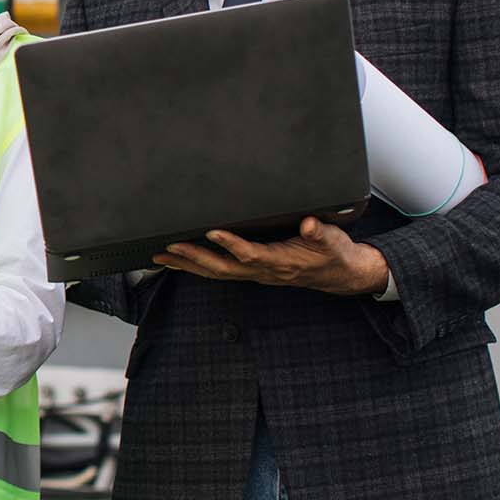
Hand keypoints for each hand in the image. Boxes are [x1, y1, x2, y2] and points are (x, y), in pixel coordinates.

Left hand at [154, 218, 390, 295]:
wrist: (339, 274)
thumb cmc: (334, 253)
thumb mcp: (333, 240)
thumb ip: (320, 232)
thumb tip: (309, 224)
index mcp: (282, 262)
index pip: (252, 254)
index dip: (232, 244)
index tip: (212, 232)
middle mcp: (264, 271)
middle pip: (224, 268)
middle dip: (195, 258)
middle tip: (169, 247)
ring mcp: (256, 274)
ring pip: (217, 273)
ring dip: (188, 265)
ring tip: (160, 256)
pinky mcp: (252, 272)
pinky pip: (219, 272)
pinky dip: (197, 267)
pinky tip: (178, 262)